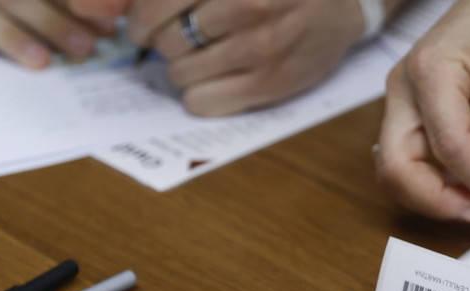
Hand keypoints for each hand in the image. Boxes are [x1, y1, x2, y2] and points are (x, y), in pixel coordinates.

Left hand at [120, 0, 368, 115]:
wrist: (344, 4)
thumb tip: (125, 8)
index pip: (158, 5)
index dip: (140, 18)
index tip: (143, 23)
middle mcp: (247, 5)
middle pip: (164, 39)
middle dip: (162, 41)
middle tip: (176, 37)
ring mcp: (258, 48)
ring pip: (179, 73)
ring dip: (181, 67)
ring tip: (201, 56)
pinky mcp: (269, 84)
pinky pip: (201, 103)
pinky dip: (198, 94)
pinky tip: (213, 79)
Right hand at [376, 0, 469, 221]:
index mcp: (431, 73)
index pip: (448, 145)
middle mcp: (402, 91)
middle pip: (397, 167)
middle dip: (438, 201)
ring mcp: (399, 104)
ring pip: (395, 171)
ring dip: (433, 197)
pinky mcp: (408, 114)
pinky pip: (408, 161)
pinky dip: (434, 183)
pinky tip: (468, 187)